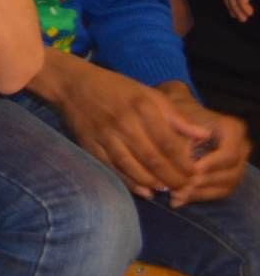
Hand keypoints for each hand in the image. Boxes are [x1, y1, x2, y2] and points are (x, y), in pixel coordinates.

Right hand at [51, 61, 211, 198]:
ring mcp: (105, 134)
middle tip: (184, 187)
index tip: (195, 173)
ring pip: (132, 166)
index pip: (168, 141)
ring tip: (167, 190)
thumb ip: (176, 116)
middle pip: (152, 158)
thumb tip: (203, 135)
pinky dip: (129, 183)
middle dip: (172, 178)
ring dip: (152, 183)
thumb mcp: (149, 93)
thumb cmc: (116, 88)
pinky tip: (144, 191)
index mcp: (141, 106)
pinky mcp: (90, 144)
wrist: (72, 84)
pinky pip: (112, 168)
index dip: (184, 162)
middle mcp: (123, 121)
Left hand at [163, 86, 252, 204]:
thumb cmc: (178, 116)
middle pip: (231, 172)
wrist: (181, 116)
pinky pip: (220, 191)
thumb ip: (183, 144)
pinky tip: (180, 199)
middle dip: (205, 182)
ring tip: (178, 196)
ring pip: (227, 185)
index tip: (192, 170)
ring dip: (201, 193)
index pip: (229, 153)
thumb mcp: (178, 122)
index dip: (211, 164)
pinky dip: (200, 196)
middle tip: (182, 188)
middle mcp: (241, 147)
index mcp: (233, 130)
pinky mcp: (228, 175)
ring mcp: (238, 163)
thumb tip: (186, 170)